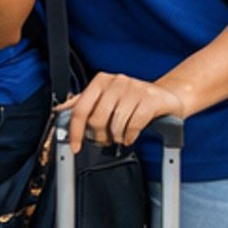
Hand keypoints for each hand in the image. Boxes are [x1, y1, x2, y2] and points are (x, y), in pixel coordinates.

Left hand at [68, 72, 188, 148]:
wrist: (167, 95)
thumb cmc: (134, 99)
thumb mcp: (107, 98)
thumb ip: (85, 104)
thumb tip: (60, 112)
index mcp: (101, 81)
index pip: (81, 108)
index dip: (75, 131)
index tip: (74, 147)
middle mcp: (116, 81)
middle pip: (97, 119)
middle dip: (100, 136)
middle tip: (106, 139)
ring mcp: (134, 88)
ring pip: (115, 124)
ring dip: (116, 137)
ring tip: (120, 136)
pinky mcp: (150, 99)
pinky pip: (133, 125)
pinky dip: (130, 136)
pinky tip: (131, 135)